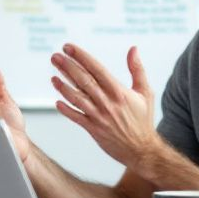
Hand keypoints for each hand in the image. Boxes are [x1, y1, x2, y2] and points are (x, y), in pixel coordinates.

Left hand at [50, 44, 161, 172]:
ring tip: (53, 76)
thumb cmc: (143, 120)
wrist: (142, 149)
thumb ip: (137, 69)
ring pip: (77, 98)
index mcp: (119, 91)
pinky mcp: (93, 129)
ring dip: (63, 86)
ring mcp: (99, 116)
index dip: (81, 57)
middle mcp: (107, 102)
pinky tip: (57, 101)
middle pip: (83, 81)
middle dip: (68, 67)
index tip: (69, 48)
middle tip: (55, 56)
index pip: (96, 69)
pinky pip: (76, 117)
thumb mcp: (145, 92)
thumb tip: (133, 49)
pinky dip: (66, 110)